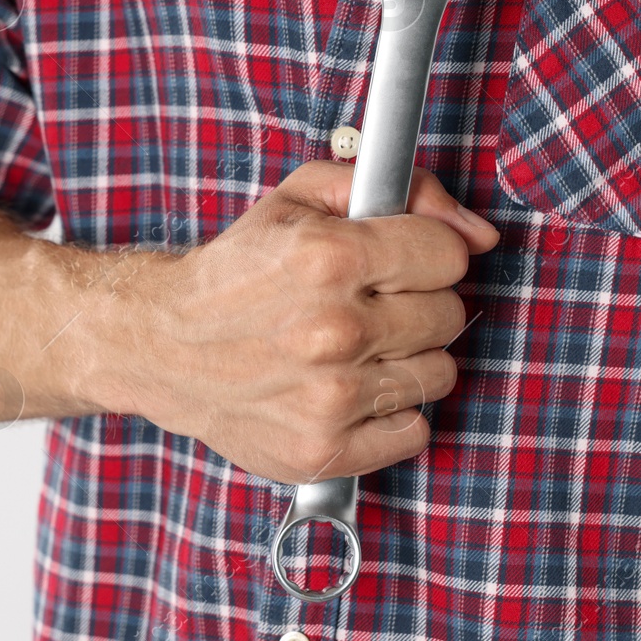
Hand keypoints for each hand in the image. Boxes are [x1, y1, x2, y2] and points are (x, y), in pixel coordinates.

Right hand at [111, 160, 498, 483]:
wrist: (163, 346)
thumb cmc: (235, 272)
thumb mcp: (302, 199)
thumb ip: (400, 190)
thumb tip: (477, 232)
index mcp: (328, 258)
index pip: (448, 256)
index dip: (425, 254)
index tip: (397, 262)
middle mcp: (333, 331)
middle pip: (449, 315)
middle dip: (416, 304)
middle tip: (368, 305)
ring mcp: (329, 398)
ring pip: (439, 375)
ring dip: (406, 360)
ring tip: (356, 349)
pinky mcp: (323, 450)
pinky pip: (414, 432)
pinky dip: (390, 414)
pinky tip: (351, 391)